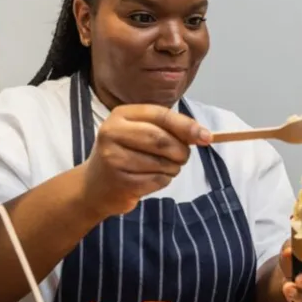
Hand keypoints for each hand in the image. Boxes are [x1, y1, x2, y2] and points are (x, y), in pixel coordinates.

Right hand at [79, 105, 211, 217]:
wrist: (95, 186)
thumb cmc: (125, 154)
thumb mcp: (140, 132)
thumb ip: (168, 129)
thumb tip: (203, 135)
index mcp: (120, 115)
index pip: (160, 116)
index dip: (186, 126)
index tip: (206, 137)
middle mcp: (112, 133)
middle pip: (161, 140)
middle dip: (181, 151)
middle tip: (183, 157)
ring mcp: (113, 159)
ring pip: (162, 162)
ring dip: (173, 168)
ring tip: (162, 168)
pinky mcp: (120, 182)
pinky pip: (157, 180)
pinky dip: (163, 181)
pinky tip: (150, 179)